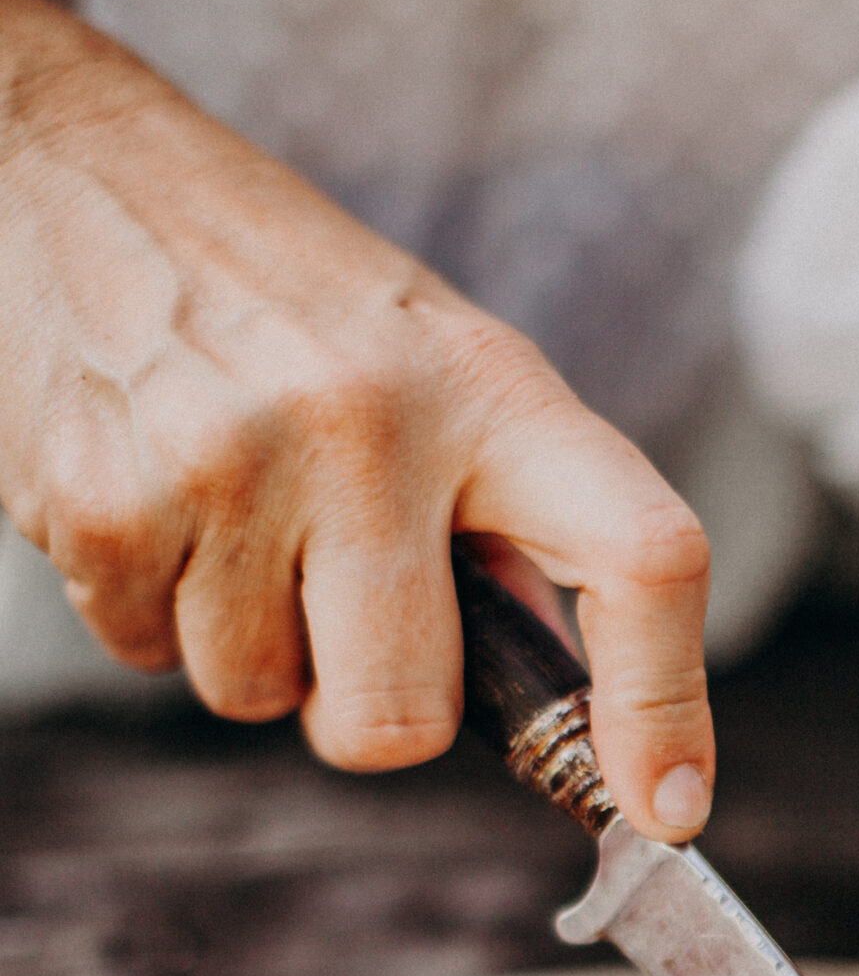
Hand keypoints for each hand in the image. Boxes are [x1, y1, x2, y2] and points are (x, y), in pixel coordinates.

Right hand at [0, 0, 713, 836]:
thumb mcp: (438, 367)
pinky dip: (149, 607)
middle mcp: (375, 417)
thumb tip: (576, 715)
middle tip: (333, 597)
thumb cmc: (285, 298)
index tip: (666, 809)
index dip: (664, 706)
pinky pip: (149, 657)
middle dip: (365, 705)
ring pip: (259, 700)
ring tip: (230, 508)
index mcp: (494, 386)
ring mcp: (235, 456)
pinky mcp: (104, 493)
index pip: (642, 557)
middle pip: (402, 722)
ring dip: (245, 642)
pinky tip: (157, 494)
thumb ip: (509, 525)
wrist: (75, 167)